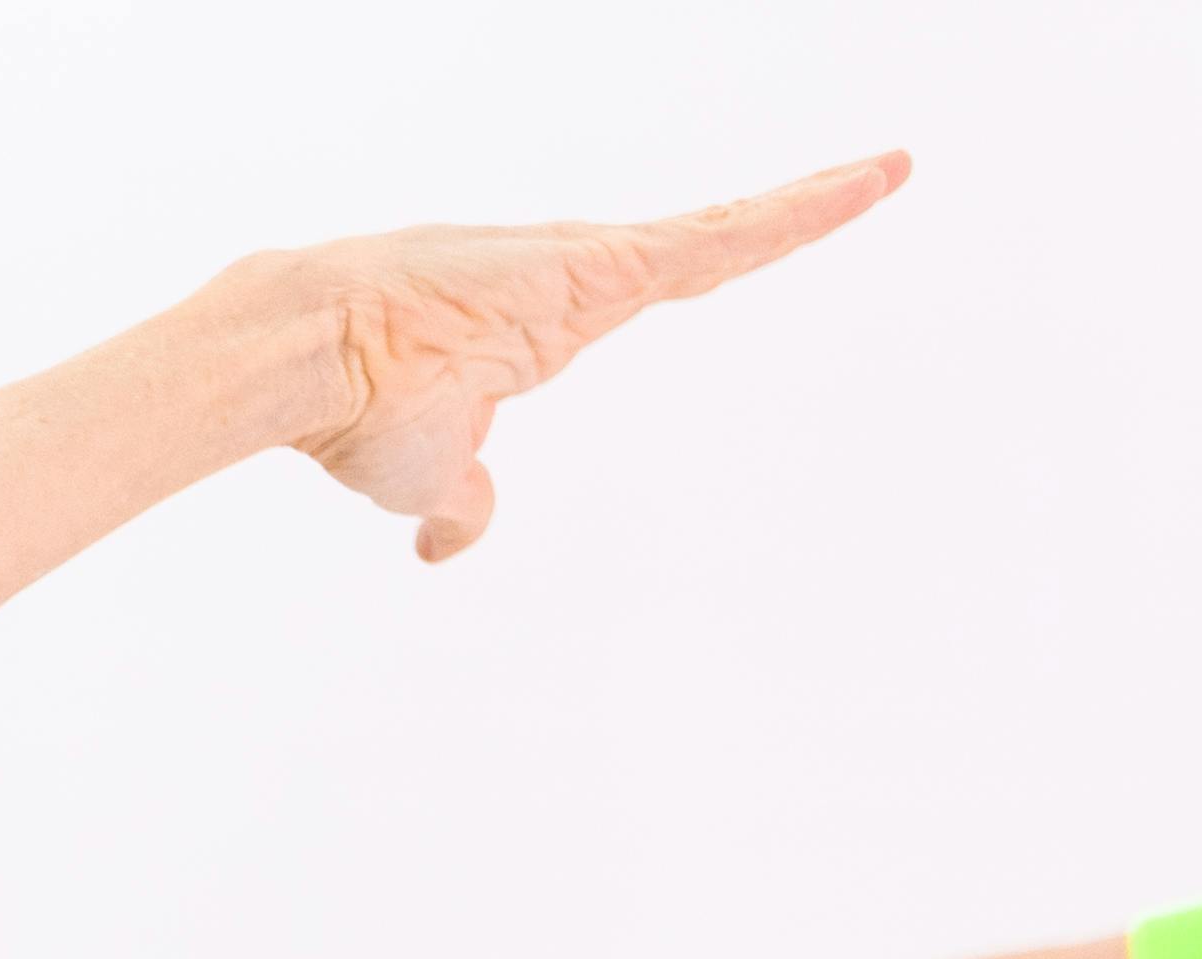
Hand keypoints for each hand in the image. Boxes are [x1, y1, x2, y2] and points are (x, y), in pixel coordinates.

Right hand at [274, 155, 907, 559]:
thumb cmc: (357, 412)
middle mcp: (583, 277)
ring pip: (729, 230)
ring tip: (890, 171)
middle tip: (868, 178)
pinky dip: (795, 212)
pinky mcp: (601, 261)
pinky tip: (862, 186)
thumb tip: (451, 544)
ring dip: (813, 200)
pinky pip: (720, 237)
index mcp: (552, 321)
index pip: (660, 280)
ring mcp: (595, 261)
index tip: (761, 239)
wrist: (311, 359)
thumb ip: (461, 504)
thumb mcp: (428, 478)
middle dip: (786, 214)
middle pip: (712, 241)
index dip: (717, 258)